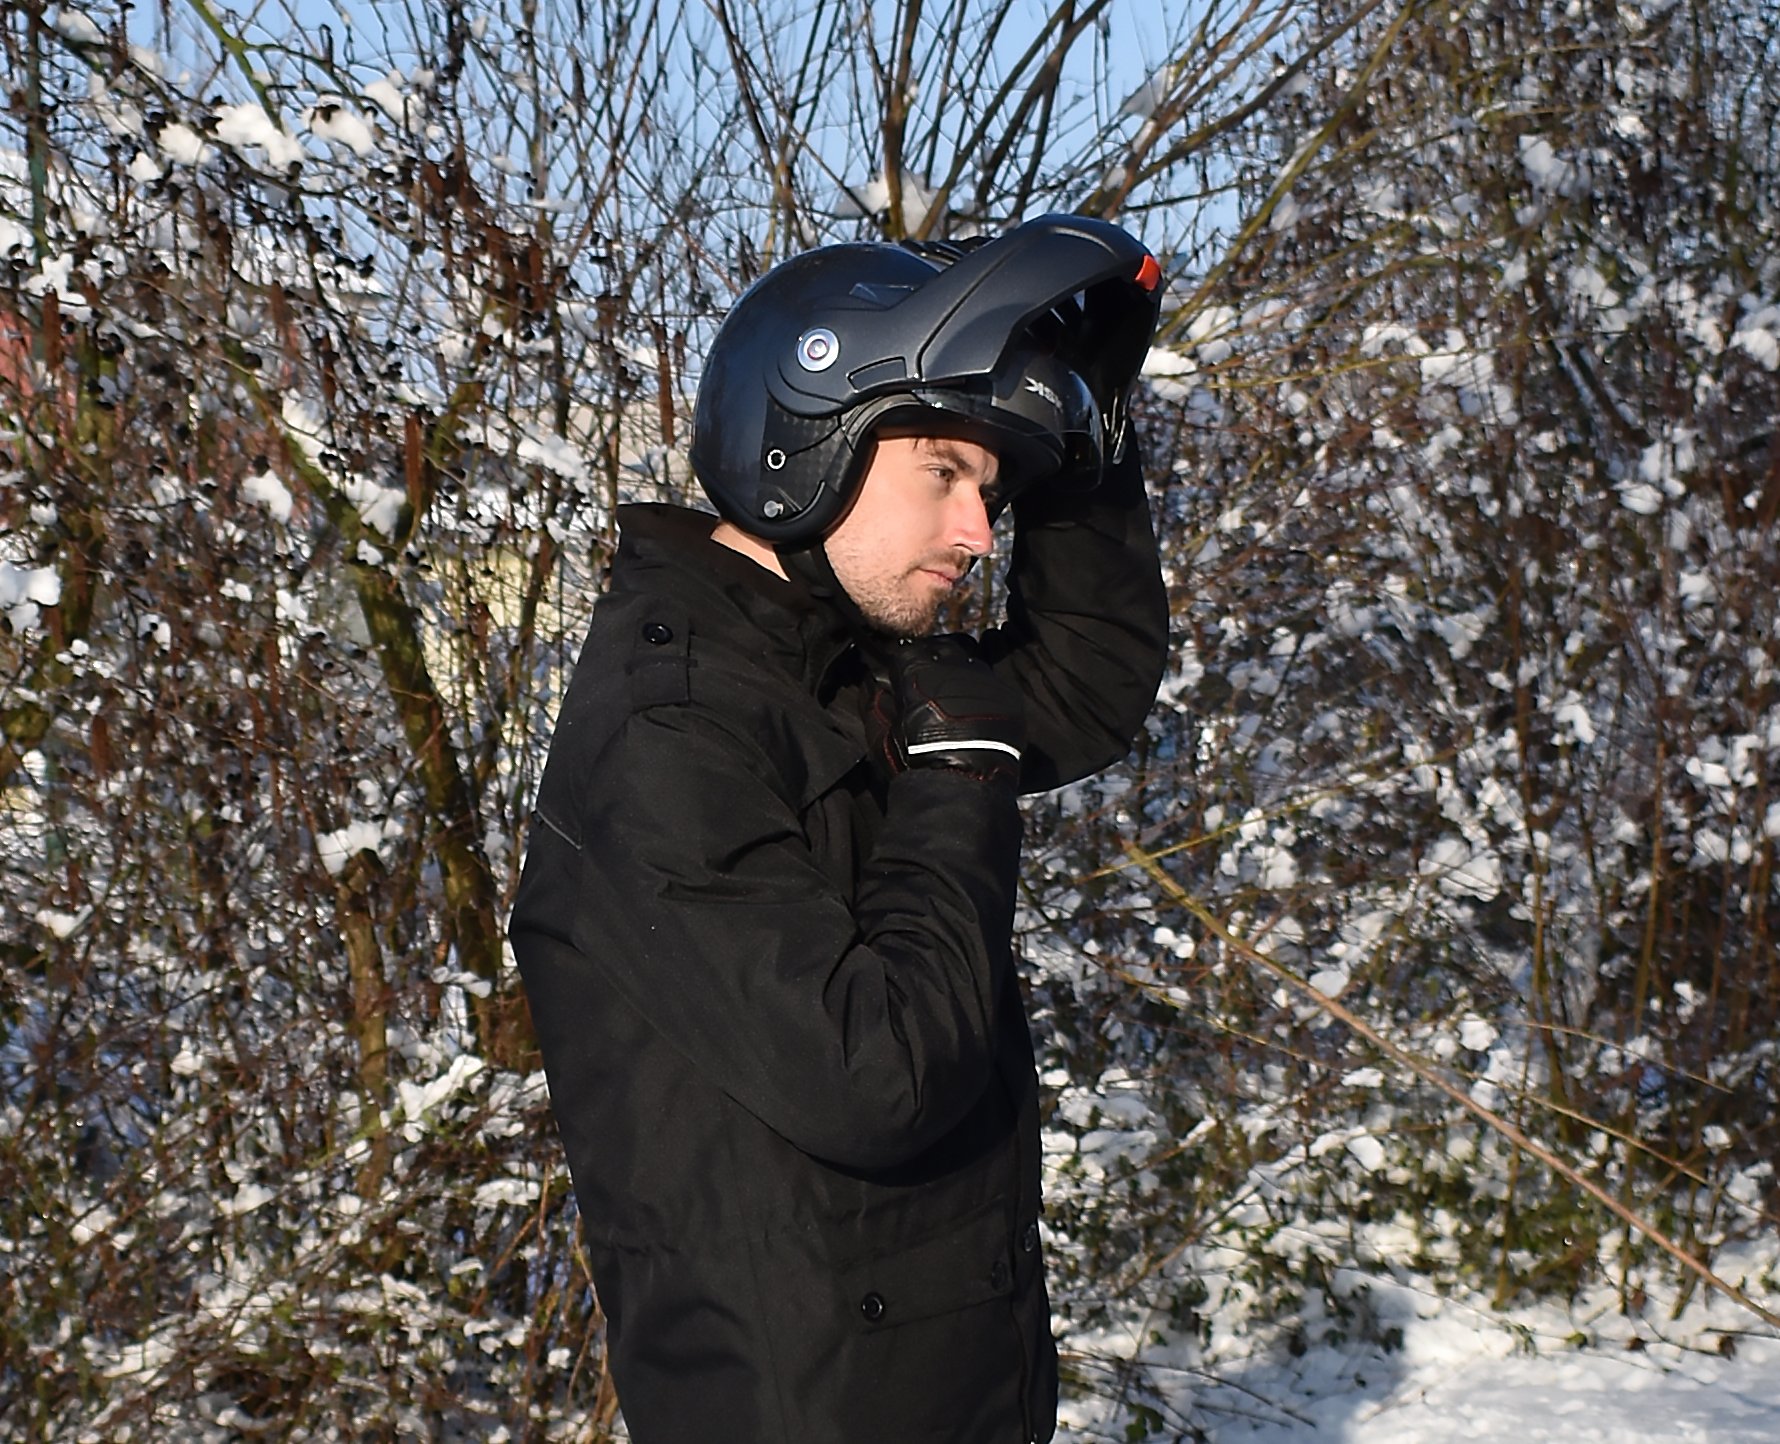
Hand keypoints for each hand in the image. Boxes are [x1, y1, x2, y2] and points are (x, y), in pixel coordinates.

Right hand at [884, 634, 1024, 784]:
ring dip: (961, 676)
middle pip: (943, 649)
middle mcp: (954, 667)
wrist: (964, 782)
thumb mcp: (881, 735)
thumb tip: (872, 681)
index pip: (908, 651)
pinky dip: (982, 694)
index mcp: (919, 671)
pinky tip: (976, 714)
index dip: (905, 665)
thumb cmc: (916, 761)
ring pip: (971, 664)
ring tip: (954, 700)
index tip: (904, 678)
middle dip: (935, 661)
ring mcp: (983, 679)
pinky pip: (993, 686)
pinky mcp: (1007, 696)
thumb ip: (873, 702)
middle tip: (930, 685)